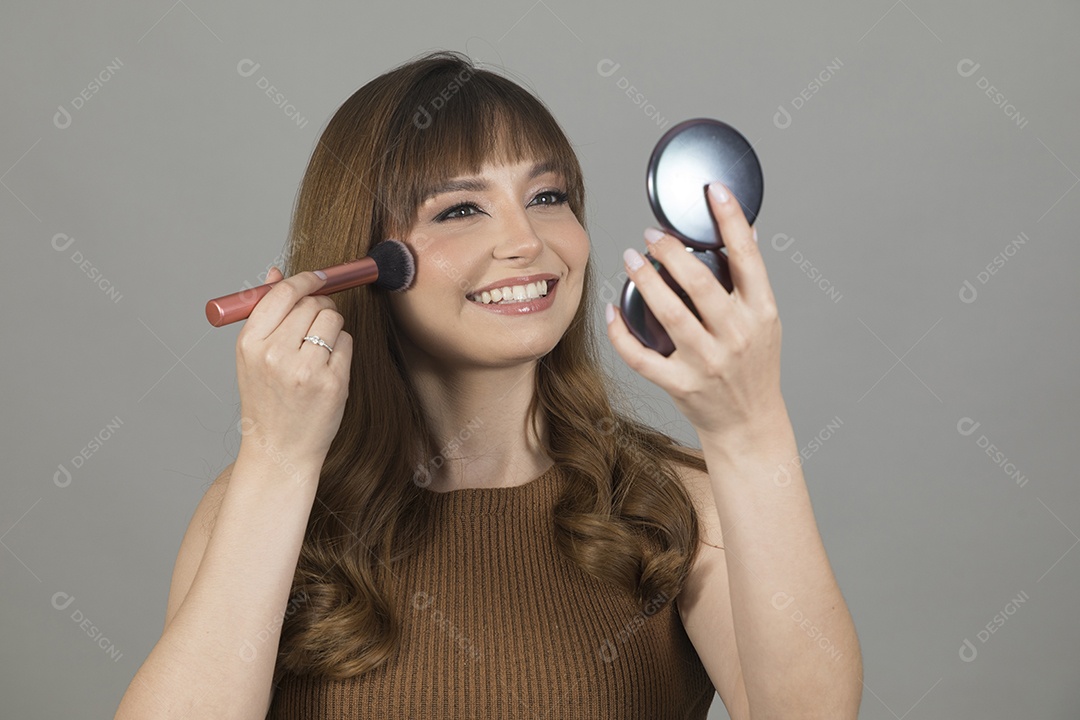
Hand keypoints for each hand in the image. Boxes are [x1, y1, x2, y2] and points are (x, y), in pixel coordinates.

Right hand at [235, 266, 352, 467]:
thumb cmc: (267, 398)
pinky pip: (346, 343)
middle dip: (320, 307)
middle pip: (312, 303)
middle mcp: (275, 354)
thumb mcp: (253, 356)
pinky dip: (341, 350)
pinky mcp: (332, 383)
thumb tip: (277, 273)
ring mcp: (305, 370)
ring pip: (333, 319)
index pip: (283, 293)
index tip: (318, 277)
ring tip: (318, 351)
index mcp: (250, 343)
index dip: (305, 280)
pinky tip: (327, 369)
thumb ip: (266, 313)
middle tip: (315, 325)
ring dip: (332, 328)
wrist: (279, 448)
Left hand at [606, 181, 784, 438]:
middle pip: (699, 283)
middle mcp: (736, 335)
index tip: (713, 191)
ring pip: (669, 315)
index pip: (748, 257)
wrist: (750, 423)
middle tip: (651, 235)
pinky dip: (621, 334)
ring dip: (644, 281)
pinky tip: (611, 311)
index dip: (731, 220)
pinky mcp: (682, 385)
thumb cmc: (755, 366)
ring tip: (631, 258)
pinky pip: (642, 357)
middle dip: (671, 252)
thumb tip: (744, 227)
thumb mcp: (765, 320)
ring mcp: (708, 362)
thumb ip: (751, 279)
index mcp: (761, 312)